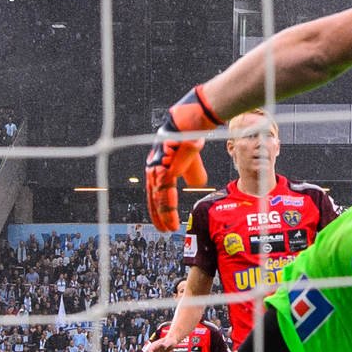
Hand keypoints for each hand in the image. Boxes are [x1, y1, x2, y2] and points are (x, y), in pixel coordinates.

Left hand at [145, 86, 218, 231]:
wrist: (191, 122)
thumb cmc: (190, 134)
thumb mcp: (191, 158)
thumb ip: (191, 171)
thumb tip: (197, 183)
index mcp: (159, 165)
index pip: (156, 190)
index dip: (160, 205)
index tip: (164, 218)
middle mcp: (154, 168)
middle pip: (153, 197)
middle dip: (157, 215)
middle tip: (163, 230)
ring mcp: (157, 170)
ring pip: (158, 199)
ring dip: (163, 217)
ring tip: (168, 230)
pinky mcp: (165, 170)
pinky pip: (164, 195)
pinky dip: (167, 210)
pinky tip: (171, 220)